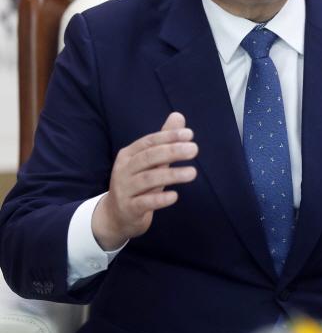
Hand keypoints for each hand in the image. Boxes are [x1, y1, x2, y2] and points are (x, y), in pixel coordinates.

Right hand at [92, 112, 197, 250]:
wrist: (116, 216)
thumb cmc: (138, 184)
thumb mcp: (150, 162)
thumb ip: (164, 141)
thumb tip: (178, 115)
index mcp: (128, 155)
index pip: (149, 141)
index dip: (169, 137)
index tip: (190, 134)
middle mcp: (123, 170)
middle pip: (148, 157)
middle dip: (172, 151)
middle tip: (194, 149)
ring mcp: (124, 189)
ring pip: (148, 179)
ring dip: (171, 175)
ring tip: (192, 173)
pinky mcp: (128, 209)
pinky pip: (144, 202)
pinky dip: (159, 199)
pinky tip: (175, 196)